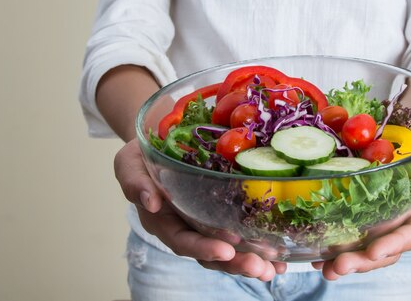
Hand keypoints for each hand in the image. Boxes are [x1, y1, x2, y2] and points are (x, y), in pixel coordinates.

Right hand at [114, 138, 286, 280]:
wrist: (159, 141)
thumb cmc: (143, 155)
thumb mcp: (129, 163)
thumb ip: (135, 182)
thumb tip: (150, 201)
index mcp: (163, 220)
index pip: (183, 240)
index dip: (203, 247)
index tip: (226, 250)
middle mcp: (186, 227)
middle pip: (210, 253)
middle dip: (236, 263)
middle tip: (260, 268)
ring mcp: (206, 224)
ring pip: (229, 250)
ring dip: (252, 261)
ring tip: (275, 268)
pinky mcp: (223, 215)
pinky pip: (242, 235)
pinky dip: (260, 249)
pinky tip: (281, 257)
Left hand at [311, 124, 410, 279]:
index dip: (395, 243)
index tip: (374, 251)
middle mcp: (407, 217)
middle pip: (386, 247)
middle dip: (362, 260)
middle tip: (337, 267)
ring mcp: (387, 215)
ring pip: (367, 245)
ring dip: (346, 259)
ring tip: (322, 269)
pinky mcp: (369, 207)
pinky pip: (352, 229)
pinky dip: (334, 243)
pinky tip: (314, 254)